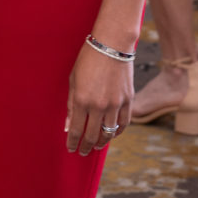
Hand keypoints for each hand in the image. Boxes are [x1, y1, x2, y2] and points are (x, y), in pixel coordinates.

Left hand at [65, 41, 132, 155]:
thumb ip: (72, 104)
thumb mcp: (73, 80)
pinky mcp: (128, 101)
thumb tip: (69, 126)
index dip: (73, 141)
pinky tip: (111, 134)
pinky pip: (123, 123)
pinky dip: (117, 132)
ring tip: (97, 145)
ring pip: (109, 132)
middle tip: (83, 151)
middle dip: (86, 146)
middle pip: (93, 135)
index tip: (71, 148)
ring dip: (102, 142)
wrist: (111, 45)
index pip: (76, 130)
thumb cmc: (88, 59)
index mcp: (82, 99)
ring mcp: (115, 104)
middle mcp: (99, 105)